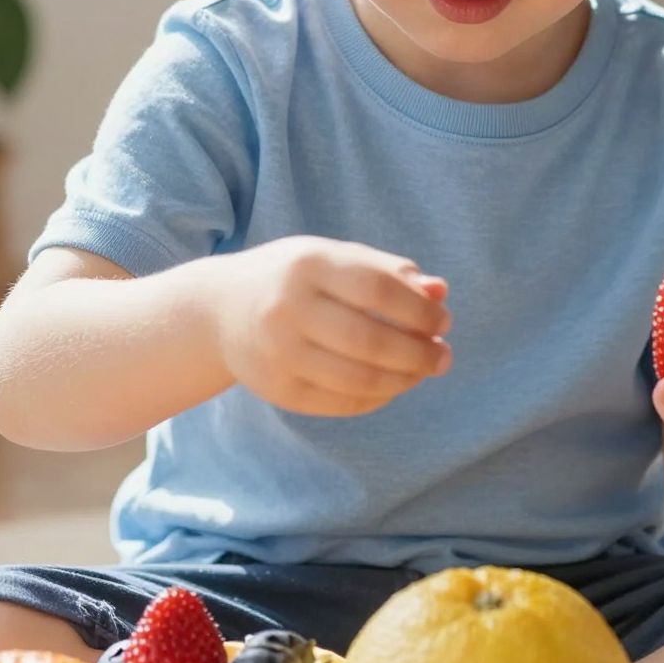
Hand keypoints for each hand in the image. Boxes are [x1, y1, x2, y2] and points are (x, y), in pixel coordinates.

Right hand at [213, 236, 451, 416]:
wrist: (219, 310)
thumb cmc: (294, 278)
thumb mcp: (335, 258)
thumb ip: (388, 271)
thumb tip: (439, 292)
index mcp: (308, 265)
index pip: (378, 290)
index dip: (419, 310)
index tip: (444, 321)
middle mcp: (288, 309)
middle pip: (370, 341)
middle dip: (419, 353)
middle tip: (443, 356)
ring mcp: (279, 353)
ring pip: (358, 380)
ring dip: (403, 380)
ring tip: (423, 371)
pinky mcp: (276, 389)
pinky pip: (340, 403)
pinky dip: (376, 398)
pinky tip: (392, 385)